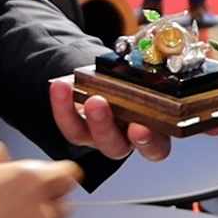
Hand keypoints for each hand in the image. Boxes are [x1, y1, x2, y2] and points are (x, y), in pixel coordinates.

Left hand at [47, 79, 170, 161]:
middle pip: (117, 147)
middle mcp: (127, 139)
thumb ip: (148, 82)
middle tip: (98, 103)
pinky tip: (62, 86)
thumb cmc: (136, 78)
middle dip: (105, 127)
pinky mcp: (79, 131)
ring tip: (85, 95)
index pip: (155, 148)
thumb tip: (142, 70)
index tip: (140, 128)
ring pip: (91, 138)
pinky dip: (63, 105)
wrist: (113, 75)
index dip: (149, 142)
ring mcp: (102, 136)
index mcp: (153, 131)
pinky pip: (69, 125)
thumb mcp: (148, 78)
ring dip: (86, 118)